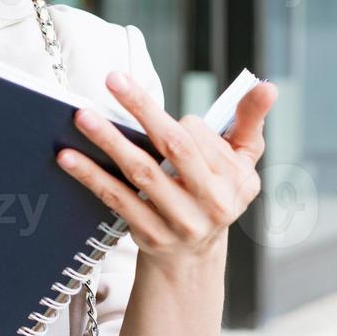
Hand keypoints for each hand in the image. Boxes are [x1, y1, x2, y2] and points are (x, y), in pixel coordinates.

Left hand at [57, 71, 277, 268]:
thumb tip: (268, 85)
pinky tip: (68, 157)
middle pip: (174, 148)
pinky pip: (117, 199)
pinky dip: (91, 177)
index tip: (149, 107)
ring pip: (142, 173)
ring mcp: (180, 221)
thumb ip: (249, 121)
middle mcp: (212, 203)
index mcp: (236, 181)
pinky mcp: (150, 235)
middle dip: (143, 110)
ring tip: (82, 116)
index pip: (200, 138)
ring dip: (110, 142)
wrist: (192, 256)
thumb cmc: (214, 192)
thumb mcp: (241, 162)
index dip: (173, 120)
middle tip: (112, 79)